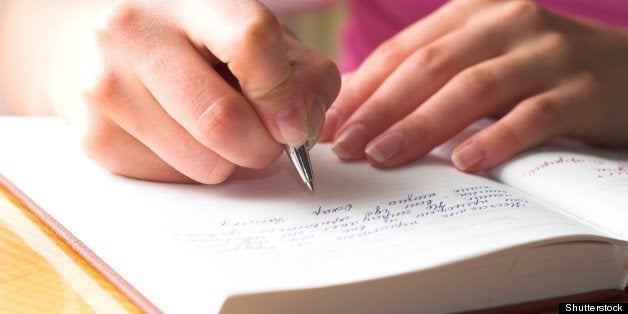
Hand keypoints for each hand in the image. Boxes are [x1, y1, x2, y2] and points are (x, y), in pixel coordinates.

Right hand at [70, 0, 338, 182]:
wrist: (106, 47)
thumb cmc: (199, 43)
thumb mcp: (259, 39)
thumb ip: (301, 75)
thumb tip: (299, 129)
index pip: (250, 43)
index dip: (282, 94)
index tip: (292, 121)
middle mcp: (134, 32)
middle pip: (223, 120)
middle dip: (263, 147)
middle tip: (266, 140)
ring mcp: (106, 86)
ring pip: (205, 164)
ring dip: (230, 162)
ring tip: (217, 131)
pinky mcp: (96, 137)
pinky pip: (176, 181)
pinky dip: (195, 170)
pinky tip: (181, 136)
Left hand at [321, 0, 627, 171]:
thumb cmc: (537, 71)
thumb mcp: (481, 59)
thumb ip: (431, 76)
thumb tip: (361, 110)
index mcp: (473, 13)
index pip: (403, 50)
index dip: (363, 88)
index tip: (330, 124)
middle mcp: (507, 23)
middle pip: (429, 66)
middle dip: (380, 108)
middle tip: (346, 145)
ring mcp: (547, 53)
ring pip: (473, 88)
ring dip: (422, 124)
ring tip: (385, 156)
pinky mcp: (582, 90)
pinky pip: (532, 115)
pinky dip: (496, 138)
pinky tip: (465, 162)